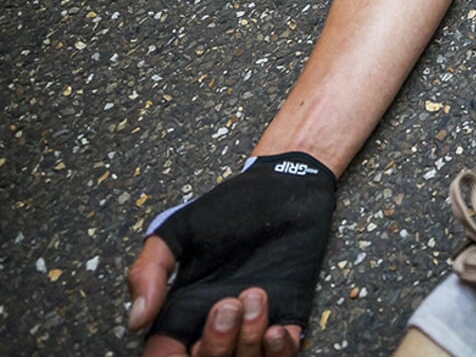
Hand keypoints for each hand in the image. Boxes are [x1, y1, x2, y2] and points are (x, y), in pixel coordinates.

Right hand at [125, 153, 336, 352]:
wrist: (282, 185)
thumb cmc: (227, 207)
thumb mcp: (178, 231)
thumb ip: (149, 271)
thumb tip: (136, 320)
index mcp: (182, 309)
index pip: (166, 354)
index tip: (178, 346)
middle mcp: (217, 322)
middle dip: (216, 347)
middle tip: (226, 303)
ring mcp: (253, 321)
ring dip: (248, 343)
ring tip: (255, 297)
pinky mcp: (290, 312)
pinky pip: (286, 352)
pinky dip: (281, 349)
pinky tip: (278, 328)